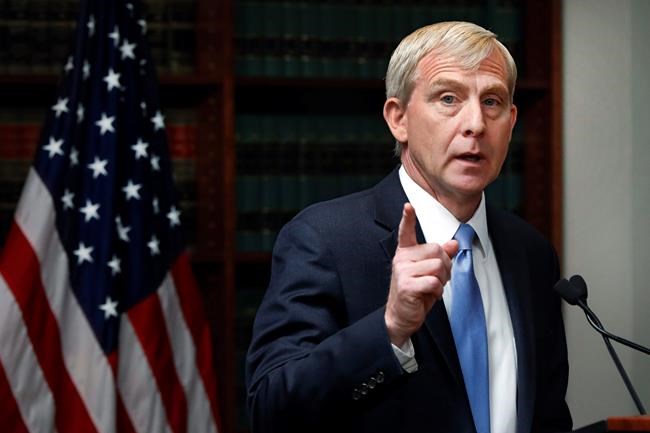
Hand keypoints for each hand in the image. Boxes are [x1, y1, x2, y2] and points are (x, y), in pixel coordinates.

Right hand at [385, 203, 458, 346]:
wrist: (401, 317)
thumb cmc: (415, 293)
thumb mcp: (429, 273)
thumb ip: (440, 257)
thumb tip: (453, 244)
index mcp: (405, 253)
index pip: (405, 232)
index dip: (407, 218)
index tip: (408, 206)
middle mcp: (402, 259)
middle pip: (436, 251)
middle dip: (445, 266)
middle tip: (437, 279)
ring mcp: (402, 271)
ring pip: (438, 266)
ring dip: (442, 280)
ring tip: (432, 288)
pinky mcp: (407, 285)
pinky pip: (434, 282)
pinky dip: (437, 290)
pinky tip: (428, 295)